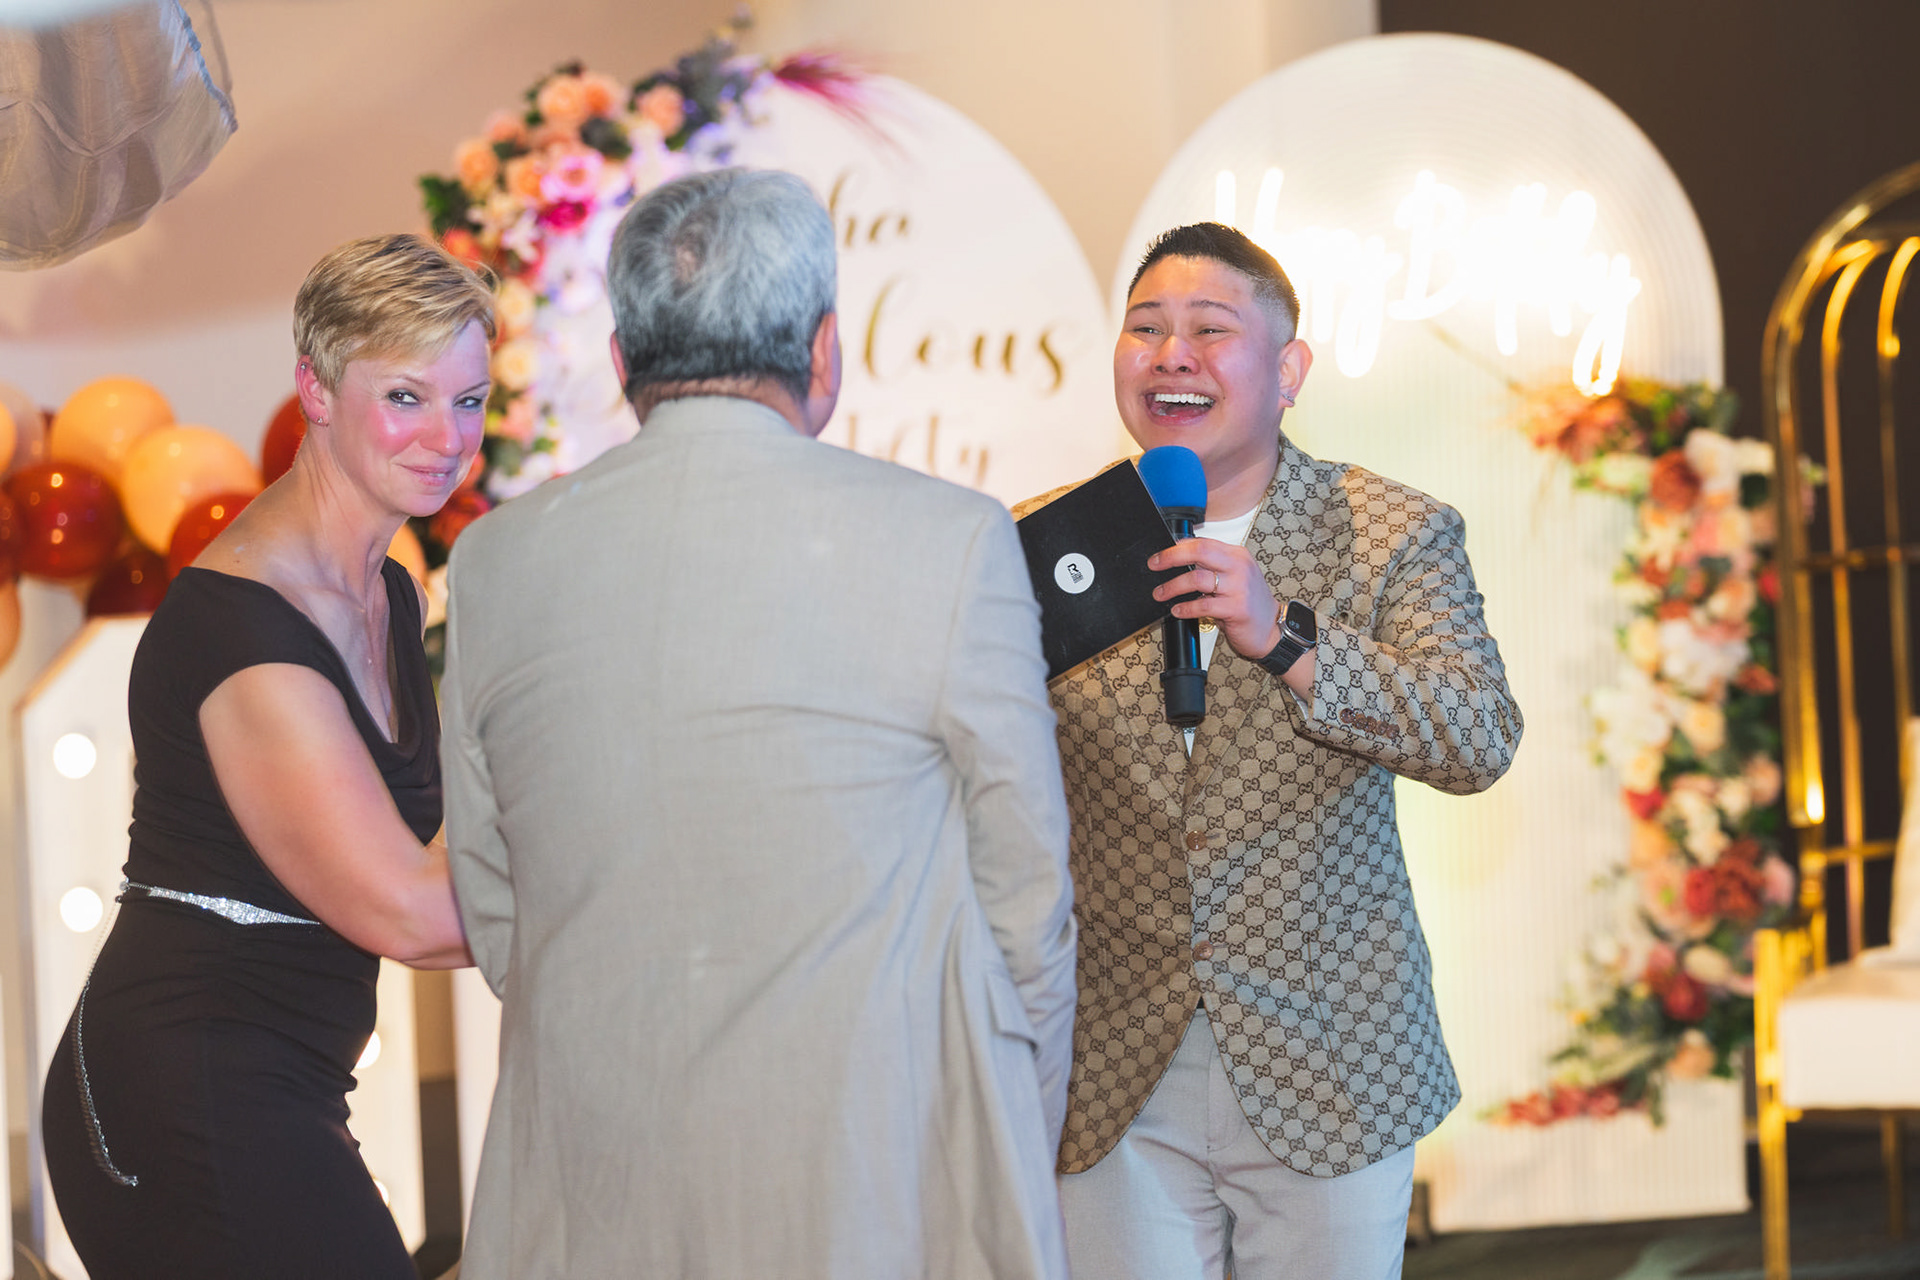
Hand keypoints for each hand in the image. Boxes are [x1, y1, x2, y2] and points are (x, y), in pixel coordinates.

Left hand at [1149, 537, 1281, 660]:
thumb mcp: (1234, 577)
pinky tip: (1178, 610)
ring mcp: (1239, 588)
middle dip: (1171, 557)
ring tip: (1161, 593)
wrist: (1271, 628)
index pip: (1203, 542)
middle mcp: (1239, 567)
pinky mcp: (1237, 609)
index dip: (1177, 548)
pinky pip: (1203, 605)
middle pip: (1200, 552)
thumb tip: (1179, 556)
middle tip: (1155, 565)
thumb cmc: (1250, 603)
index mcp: (1237, 555)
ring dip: (1173, 586)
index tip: (1160, 556)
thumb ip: (1212, 566)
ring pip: (1197, 579)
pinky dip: (1186, 608)